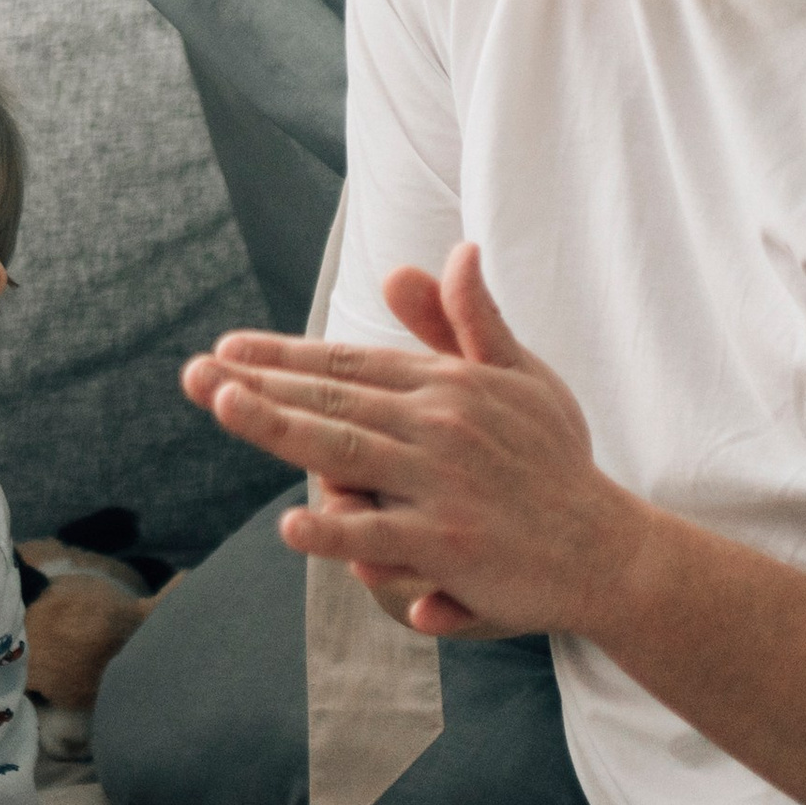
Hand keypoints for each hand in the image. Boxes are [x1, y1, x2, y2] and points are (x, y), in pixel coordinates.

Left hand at [180, 243, 646, 640]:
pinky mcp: (452, 545)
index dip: (284, 355)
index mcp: (448, 386)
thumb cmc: (552, 462)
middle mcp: (441, 427)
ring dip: (281, 428)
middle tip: (193, 374)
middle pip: (331, 400)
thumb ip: (466, 324)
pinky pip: (383, 536)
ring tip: (226, 406)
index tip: (226, 349)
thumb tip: (448, 251)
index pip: (348, 364)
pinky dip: (339, 533)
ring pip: (346, 453)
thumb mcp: (518, 380)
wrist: (612, 552)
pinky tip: (293, 525)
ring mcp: (444, 486)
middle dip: (258, 384)